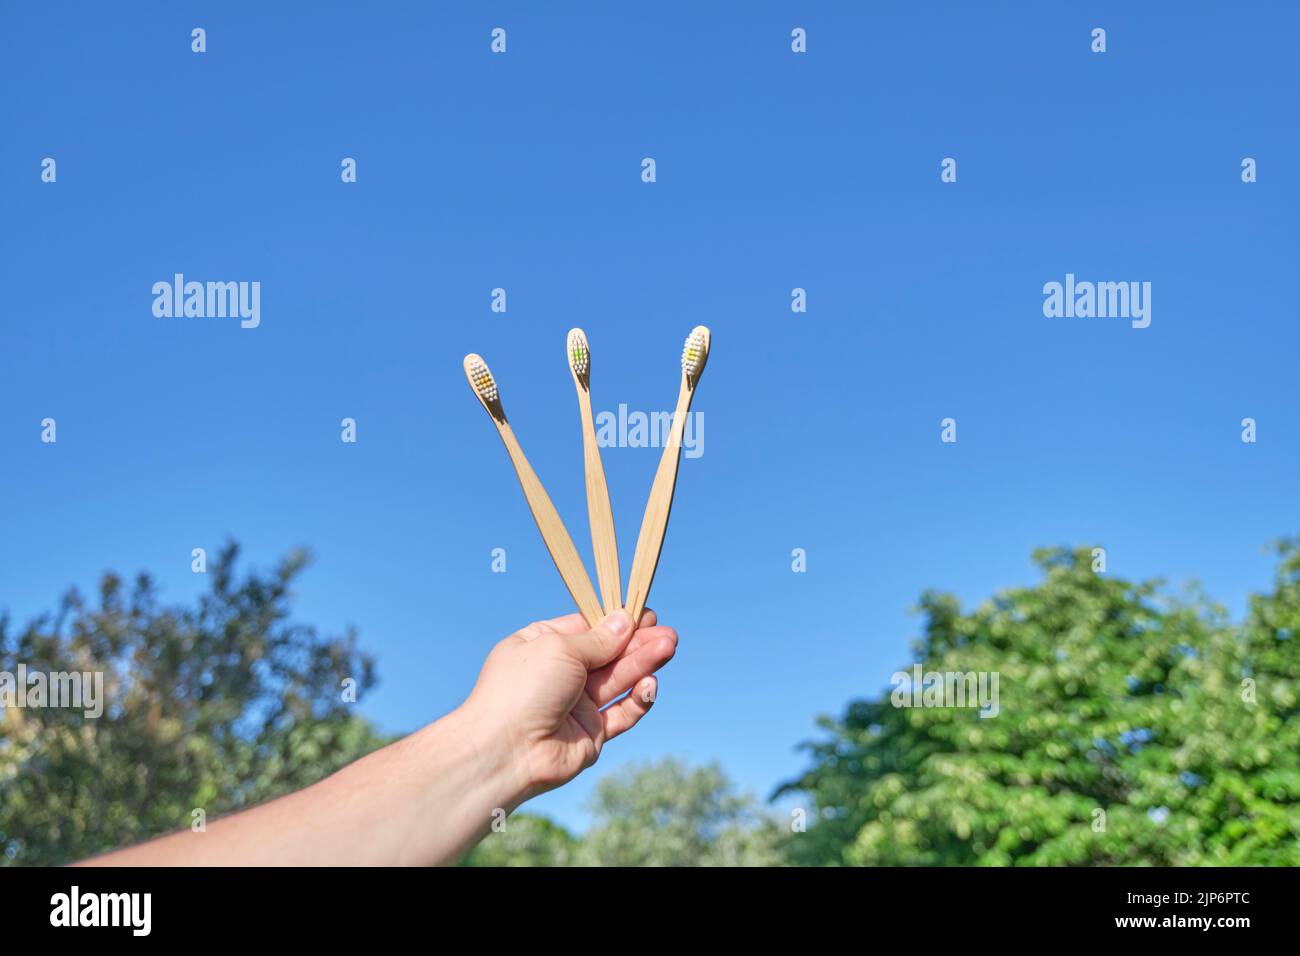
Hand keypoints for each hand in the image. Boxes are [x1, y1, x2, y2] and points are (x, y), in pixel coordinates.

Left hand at [460, 609, 677, 799]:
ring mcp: (576, 704)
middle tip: (668, 634)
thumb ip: (599, 639)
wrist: (506, 750)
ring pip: (618, 680)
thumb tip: (625, 620)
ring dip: (644, 664)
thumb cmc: (522, 688)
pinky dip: (637, 699)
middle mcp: (561, 673)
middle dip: (638, 642)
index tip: (644, 613)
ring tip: (668, 648)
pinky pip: (621, 712)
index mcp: (544, 645)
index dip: (616, 621)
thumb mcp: (560, 648)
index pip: (587, 627)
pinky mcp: (591, 733)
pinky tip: (649, 684)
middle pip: (608, 653)